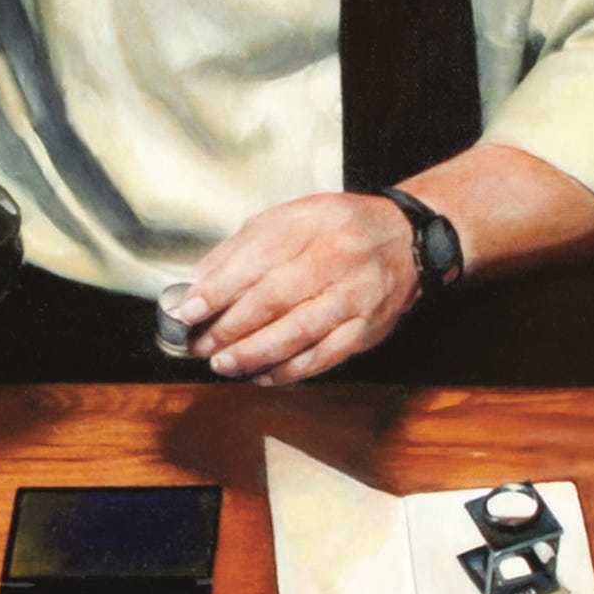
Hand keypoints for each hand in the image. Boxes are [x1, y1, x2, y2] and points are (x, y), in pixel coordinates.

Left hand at [167, 193, 417, 384]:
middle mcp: (336, 256)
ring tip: (224, 363)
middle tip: (200, 343)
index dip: (219, 288)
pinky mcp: (367, 327)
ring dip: (254, 353)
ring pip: (298, 331)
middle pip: (275, 297)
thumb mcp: (290, 218)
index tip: (189, 309)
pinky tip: (262, 374)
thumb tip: (200, 283)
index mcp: (311, 223)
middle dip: (230, 327)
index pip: (257, 257)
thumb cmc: (338, 229)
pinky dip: (289, 370)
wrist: (405, 240)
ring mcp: (354, 295)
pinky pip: (324, 356)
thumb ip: (242, 247)